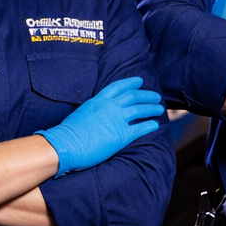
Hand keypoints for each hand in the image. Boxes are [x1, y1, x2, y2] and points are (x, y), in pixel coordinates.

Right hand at [36, 76, 164, 175]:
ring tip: (159, 109)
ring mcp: (116, 120)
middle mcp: (110, 106)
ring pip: (140, 110)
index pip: (118, 87)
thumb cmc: (69, 131)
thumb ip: (94, 110)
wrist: (66, 144)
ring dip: (151, 108)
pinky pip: (140, 128)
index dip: (130, 83)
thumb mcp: (82, 112)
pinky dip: (149, 125)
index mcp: (99, 100)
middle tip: (155, 96)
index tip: (139, 81)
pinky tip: (155, 125)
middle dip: (146, 95)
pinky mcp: (121, 135)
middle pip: (133, 96)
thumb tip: (98, 113)